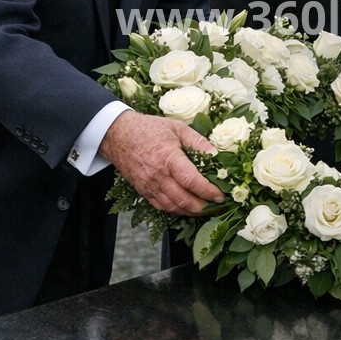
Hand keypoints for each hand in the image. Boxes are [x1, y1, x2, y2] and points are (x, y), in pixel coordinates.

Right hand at [99, 110, 223, 213]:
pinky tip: (189, 207)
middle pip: (184, 200)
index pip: (192, 181)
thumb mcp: (177, 127)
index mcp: (168, 158)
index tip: (221, 194)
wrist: (118, 135)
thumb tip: (216, 155)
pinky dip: (177, 210)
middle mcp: (158, 176)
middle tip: (218, 205)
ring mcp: (149, 186)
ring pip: (174, 207)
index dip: (209, 191)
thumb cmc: (149, 129)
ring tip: (208, 209)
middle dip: (204, 207)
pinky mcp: (143, 191)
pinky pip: (162, 207)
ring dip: (192, 212)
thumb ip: (198, 142)